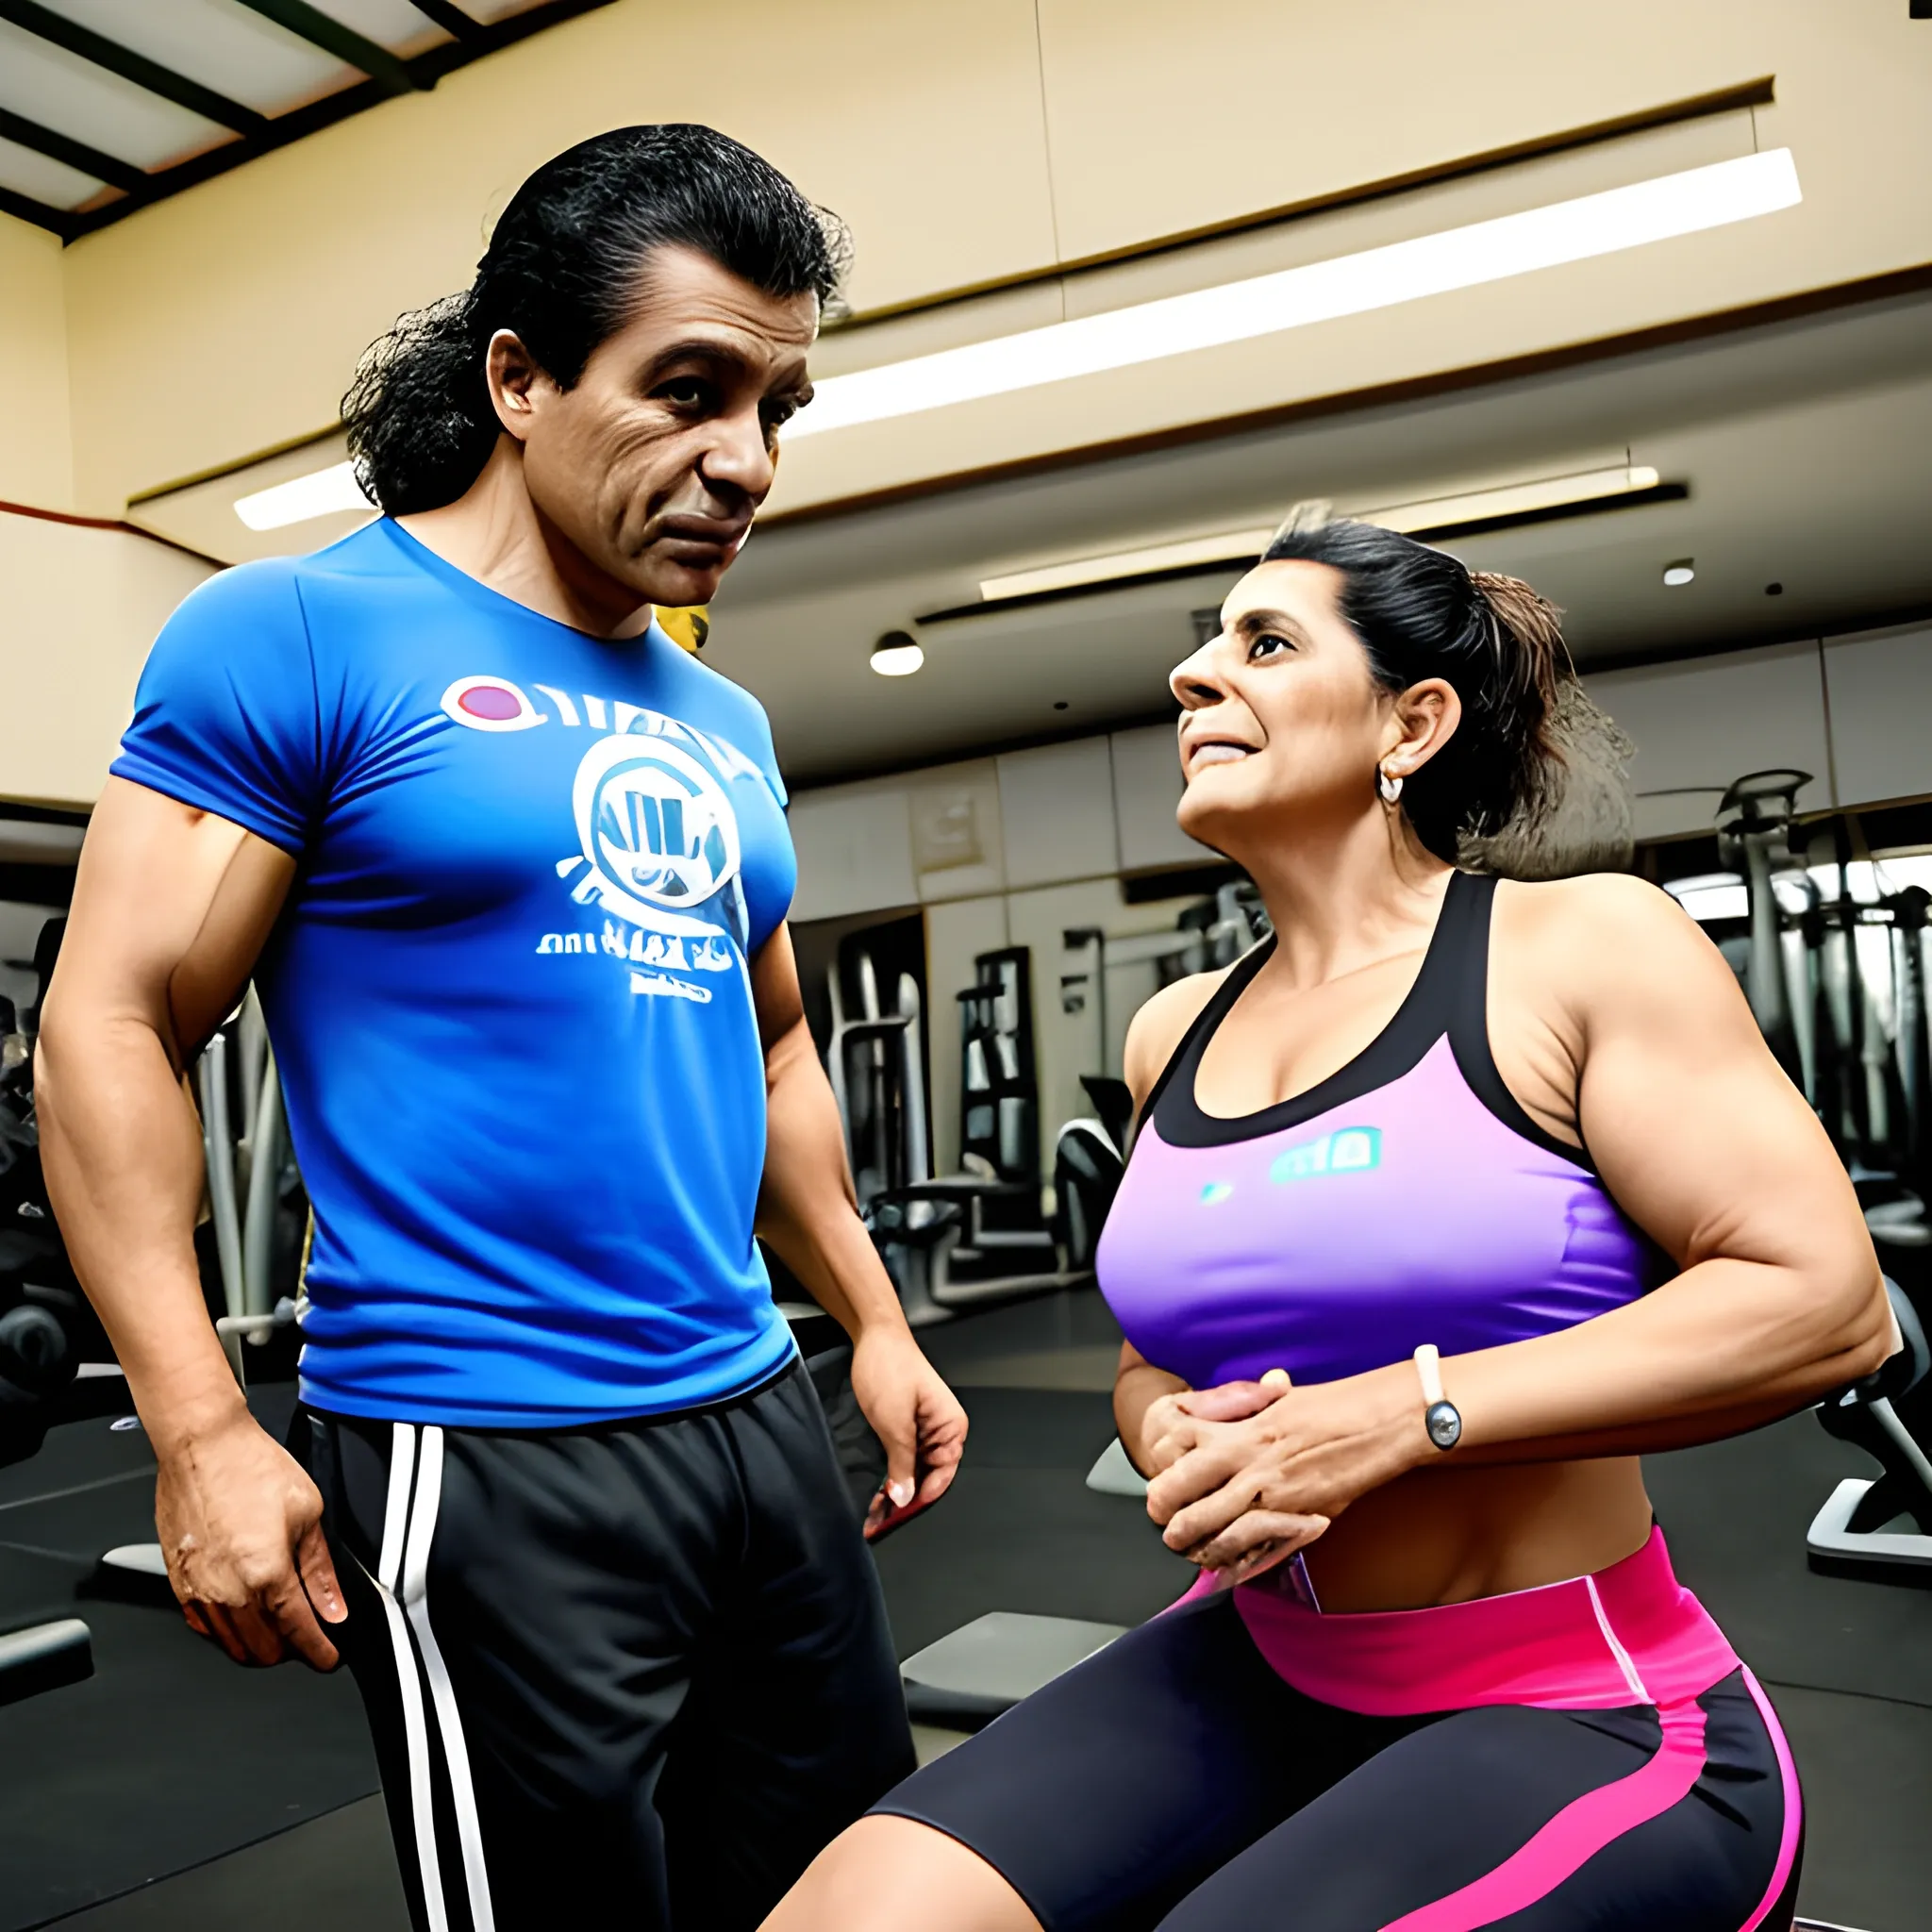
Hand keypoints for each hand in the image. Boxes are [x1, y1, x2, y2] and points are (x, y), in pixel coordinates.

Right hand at [154, 1407, 345, 1668]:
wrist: (202, 1445)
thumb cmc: (251, 1467)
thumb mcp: (308, 1512)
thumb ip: (320, 1569)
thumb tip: (333, 1606)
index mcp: (267, 1573)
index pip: (298, 1632)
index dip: (318, 1651)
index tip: (327, 1657)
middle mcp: (229, 1590)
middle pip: (264, 1649)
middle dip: (290, 1650)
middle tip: (307, 1638)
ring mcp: (199, 1591)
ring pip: (232, 1644)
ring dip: (259, 1645)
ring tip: (279, 1630)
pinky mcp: (178, 1584)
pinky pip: (203, 1627)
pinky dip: (227, 1632)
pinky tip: (242, 1619)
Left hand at [850, 1327, 967, 1516]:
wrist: (872, 1337)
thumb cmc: (889, 1369)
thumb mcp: (895, 1422)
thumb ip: (902, 1463)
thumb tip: (905, 1498)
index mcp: (951, 1427)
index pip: (942, 1476)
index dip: (920, 1499)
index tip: (896, 1518)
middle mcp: (942, 1431)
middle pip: (927, 1476)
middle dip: (904, 1499)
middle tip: (878, 1519)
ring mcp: (923, 1429)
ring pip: (912, 1470)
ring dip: (894, 1488)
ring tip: (872, 1510)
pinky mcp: (905, 1426)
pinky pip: (901, 1456)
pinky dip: (889, 1471)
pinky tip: (874, 1487)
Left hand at [1145, 1363, 1419, 1576]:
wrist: (1381, 1425)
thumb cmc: (1334, 1407)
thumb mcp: (1279, 1397)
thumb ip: (1244, 1407)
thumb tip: (1214, 1411)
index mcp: (1240, 1428)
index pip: (1174, 1442)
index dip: (1160, 1459)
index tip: (1160, 1468)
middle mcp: (1247, 1463)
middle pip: (1178, 1491)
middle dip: (1163, 1508)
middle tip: (1161, 1515)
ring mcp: (1270, 1496)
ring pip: (1209, 1528)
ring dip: (1190, 1541)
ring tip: (1182, 1544)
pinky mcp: (1296, 1522)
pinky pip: (1251, 1550)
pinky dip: (1230, 1560)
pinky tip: (1221, 1563)